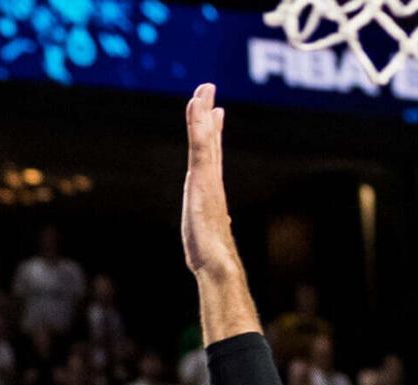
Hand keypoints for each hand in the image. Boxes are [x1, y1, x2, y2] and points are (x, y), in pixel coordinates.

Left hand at [180, 85, 238, 279]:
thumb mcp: (207, 234)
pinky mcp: (202, 180)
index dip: (212, 133)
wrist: (217, 263)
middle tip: (208, 89)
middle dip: (208, 114)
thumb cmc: (211, 255)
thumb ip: (213, 224)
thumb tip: (221, 227)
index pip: (211, 155)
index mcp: (210, 189)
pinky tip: (196, 108)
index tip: (215, 113)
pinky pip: (200, 144)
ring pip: (204, 138)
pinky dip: (199, 124)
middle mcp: (210, 179)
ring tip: (202, 90)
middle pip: (209, 140)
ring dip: (202, 112)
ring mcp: (207, 178)